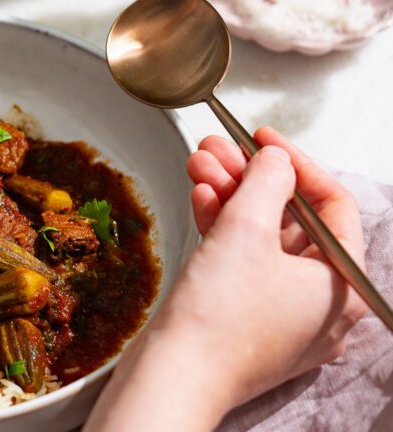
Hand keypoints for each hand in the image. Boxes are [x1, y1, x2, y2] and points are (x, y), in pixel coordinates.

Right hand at [85, 127, 365, 430]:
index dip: (296, 162)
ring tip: (198, 164)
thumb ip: (267, 182)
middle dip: (250, 177)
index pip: (332, 204)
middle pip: (292, 219)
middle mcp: (321, 303)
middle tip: (218, 148)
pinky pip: (243, 264)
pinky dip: (222, 230)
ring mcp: (283, 314)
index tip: (262, 138)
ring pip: (262, 239)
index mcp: (343, 285)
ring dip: (230, 196)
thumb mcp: (246, 230)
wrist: (174, 377)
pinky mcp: (248, 320)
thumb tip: (275, 159)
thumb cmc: (219, 319)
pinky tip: (200, 199)